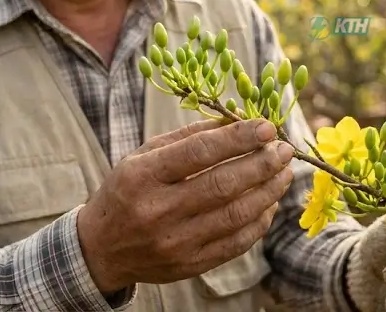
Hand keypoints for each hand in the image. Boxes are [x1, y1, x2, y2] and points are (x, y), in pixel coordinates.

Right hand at [77, 118, 293, 293]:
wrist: (101, 249)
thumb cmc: (126, 191)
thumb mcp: (142, 155)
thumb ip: (187, 137)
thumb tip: (235, 121)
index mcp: (142, 176)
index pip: (199, 152)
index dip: (239, 137)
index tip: (267, 127)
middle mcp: (157, 210)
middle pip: (223, 184)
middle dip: (262, 163)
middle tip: (284, 149)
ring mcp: (174, 242)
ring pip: (236, 215)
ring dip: (268, 191)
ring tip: (284, 172)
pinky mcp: (189, 266)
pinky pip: (236, 243)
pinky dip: (259, 221)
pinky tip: (269, 202)